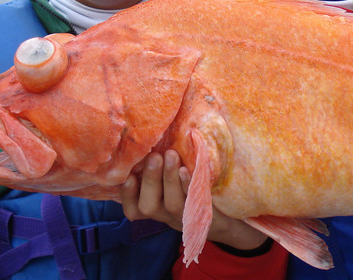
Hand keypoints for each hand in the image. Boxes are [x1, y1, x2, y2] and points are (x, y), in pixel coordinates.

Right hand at [120, 149, 268, 250]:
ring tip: (171, 155)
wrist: (225, 216)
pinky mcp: (203, 215)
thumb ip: (160, 167)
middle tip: (154, 156)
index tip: (128, 174)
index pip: (132, 208)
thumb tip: (152, 134)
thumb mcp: (171, 182)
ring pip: (171, 204)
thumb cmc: (191, 189)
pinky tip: (187, 170)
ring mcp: (184, 217)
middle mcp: (165, 215)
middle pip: (148, 206)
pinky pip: (194, 203)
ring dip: (169, 179)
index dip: (127, 194)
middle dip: (150, 180)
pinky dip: (188, 186)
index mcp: (154, 207)